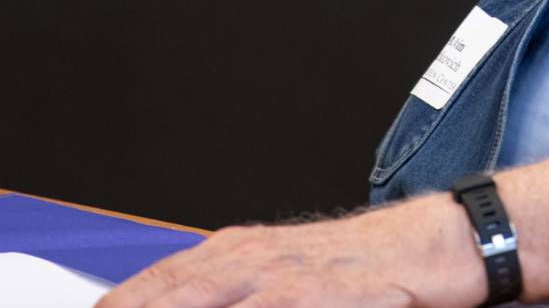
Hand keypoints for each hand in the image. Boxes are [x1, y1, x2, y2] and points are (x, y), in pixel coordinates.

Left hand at [95, 194, 487, 307]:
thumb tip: (191, 296)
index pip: (157, 282)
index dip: (122, 302)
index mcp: (237, 251)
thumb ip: (240, 291)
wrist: (427, 246)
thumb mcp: (289, 274)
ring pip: (196, 297)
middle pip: (165, 291)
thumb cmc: (362, 267)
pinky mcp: (305, 296)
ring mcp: (273, 277)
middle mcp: (247, 259)